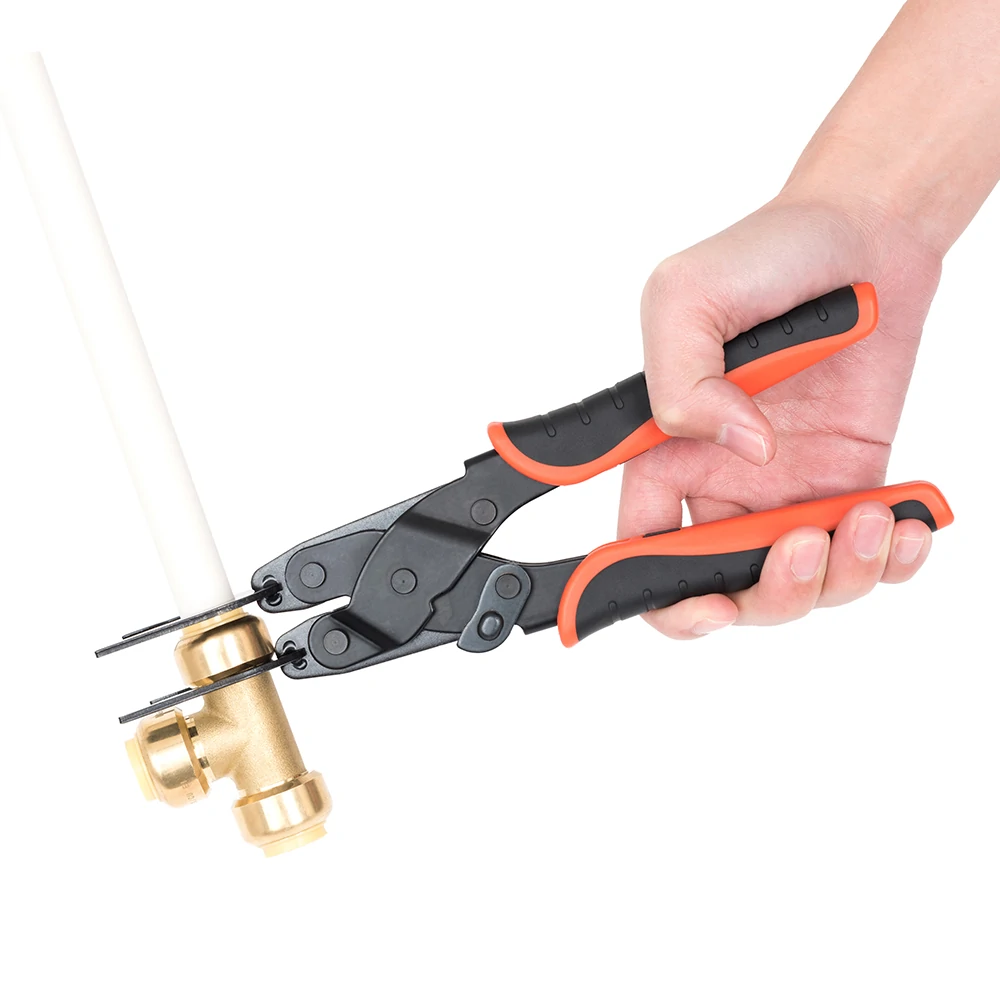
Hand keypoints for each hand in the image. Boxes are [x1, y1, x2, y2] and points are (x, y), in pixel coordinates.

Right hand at [619, 194, 943, 638]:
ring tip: (866, 518)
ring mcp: (787, 491)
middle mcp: (721, 482)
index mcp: (665, 453)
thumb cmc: (765, 255)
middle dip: (762, 594)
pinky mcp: (851, 486)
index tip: (702, 602)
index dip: (659, 593)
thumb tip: (739, 449)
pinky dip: (890, 560)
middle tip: (800, 548)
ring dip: (835, 576)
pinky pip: (865, 557)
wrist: (864, 235)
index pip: (641, 546)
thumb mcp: (687, 296)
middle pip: (723, 586)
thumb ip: (682, 380)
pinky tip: (903, 522)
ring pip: (797, 585)